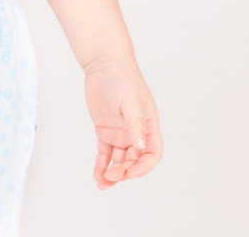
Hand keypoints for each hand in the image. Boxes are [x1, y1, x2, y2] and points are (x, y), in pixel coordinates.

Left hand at [83, 57, 161, 189]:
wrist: (103, 65)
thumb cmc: (123, 78)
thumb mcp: (131, 101)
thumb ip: (136, 124)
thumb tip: (140, 146)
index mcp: (149, 127)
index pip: (152, 154)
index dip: (143, 167)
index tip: (131, 173)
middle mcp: (136, 133)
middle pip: (134, 160)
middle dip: (124, 171)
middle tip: (111, 176)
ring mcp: (120, 133)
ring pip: (119, 160)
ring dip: (112, 173)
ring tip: (102, 183)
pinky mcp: (105, 131)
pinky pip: (105, 152)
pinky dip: (101, 163)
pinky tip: (97, 174)